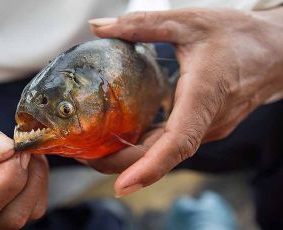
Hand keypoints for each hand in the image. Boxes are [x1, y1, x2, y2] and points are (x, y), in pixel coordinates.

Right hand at [0, 96, 47, 228]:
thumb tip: (6, 149)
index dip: (7, 180)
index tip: (16, 149)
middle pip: (6, 218)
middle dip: (26, 181)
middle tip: (25, 148)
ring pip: (22, 215)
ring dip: (35, 182)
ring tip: (25, 151)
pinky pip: (26, 207)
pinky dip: (35, 183)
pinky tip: (25, 160)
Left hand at [87, 7, 282, 195]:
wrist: (275, 50)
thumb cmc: (237, 36)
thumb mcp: (188, 22)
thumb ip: (141, 24)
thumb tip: (99, 26)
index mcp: (204, 94)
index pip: (178, 141)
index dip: (151, 167)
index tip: (124, 185)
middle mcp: (207, 120)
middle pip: (162, 154)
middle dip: (121, 164)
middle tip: (82, 157)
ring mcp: (208, 127)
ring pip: (166, 152)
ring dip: (130, 157)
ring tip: (93, 150)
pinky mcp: (205, 126)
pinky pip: (172, 143)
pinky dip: (146, 147)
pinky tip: (122, 137)